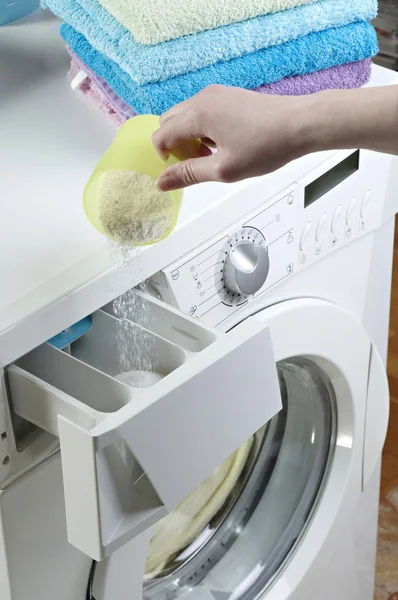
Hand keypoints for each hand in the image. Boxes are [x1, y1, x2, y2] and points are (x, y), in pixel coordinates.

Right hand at [152, 85, 309, 191]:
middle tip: (197, 163)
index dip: (163, 157)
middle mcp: (202, 98)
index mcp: (197, 115)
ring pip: (185, 116)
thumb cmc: (266, 146)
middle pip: (169, 122)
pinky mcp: (228, 95)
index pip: (161, 135)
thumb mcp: (223, 169)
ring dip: (189, 137)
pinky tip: (223, 143)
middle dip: (175, 145)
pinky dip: (202, 129)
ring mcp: (216, 94)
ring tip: (213, 155)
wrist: (300, 124)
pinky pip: (202, 111)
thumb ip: (188, 174)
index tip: (180, 170)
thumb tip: (161, 182)